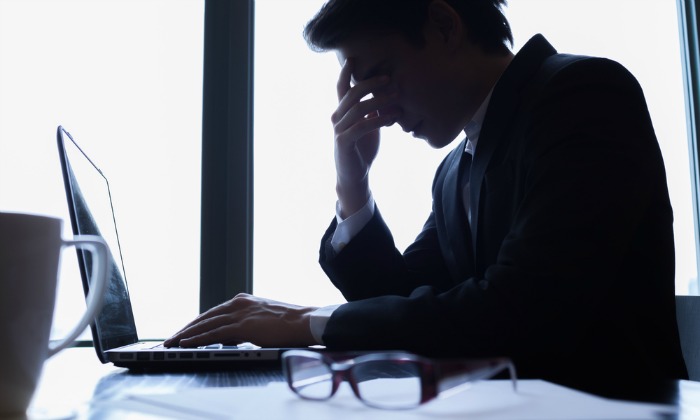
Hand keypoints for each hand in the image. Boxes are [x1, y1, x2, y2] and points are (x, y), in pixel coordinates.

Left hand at [163, 293, 318, 347]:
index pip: (213, 313)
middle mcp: (238, 303)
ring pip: (205, 324)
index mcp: (243, 300)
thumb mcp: (263, 319)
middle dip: (185, 329)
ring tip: (171, 343)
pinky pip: (214, 333)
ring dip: (186, 334)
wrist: (305, 321)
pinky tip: (186, 343)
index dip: (196, 323)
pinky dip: (197, 339)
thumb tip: (231, 336)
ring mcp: (240, 313)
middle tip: (170, 338)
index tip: (184, 331)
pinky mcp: (243, 325)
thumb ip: (246, 324)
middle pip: (205, 317)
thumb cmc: (290, 323)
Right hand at [333, 59, 399, 216]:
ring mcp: (339, 130)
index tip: (353, 57)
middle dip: (371, 83)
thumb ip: (373, 110)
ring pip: (358, 108)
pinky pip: (362, 126)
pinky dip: (379, 119)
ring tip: (397, 97)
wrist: (354, 175)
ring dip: (379, 101)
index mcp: (342, 112)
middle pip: (351, 94)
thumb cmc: (362, 149)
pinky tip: (393, 117)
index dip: (345, 72)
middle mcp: (337, 118)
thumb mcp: (370, 125)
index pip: (341, 88)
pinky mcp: (344, 142)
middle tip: (389, 78)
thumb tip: (388, 93)